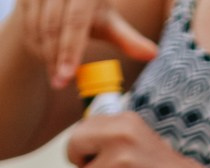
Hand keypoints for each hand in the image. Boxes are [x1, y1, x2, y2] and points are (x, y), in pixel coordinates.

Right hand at [18, 0, 158, 88]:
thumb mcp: (110, 23)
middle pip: (53, 26)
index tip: (67, 76)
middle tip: (59, 83)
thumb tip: (153, 54)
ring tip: (56, 73)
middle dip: (55, 57)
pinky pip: (27, 25)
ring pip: (37, 27)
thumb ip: (128, 39)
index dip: (69, 50)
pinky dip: (35, 44)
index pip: (75, 22)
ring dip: (45, 53)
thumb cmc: (90, 12)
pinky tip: (46, 58)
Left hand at [66, 109, 209, 167]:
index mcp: (123, 120)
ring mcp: (122, 160)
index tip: (89, 159)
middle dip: (81, 165)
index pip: (80, 129)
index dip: (79, 148)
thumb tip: (75, 149)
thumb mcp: (137, 138)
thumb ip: (109, 136)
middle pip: (74, 147)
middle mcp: (120, 134)